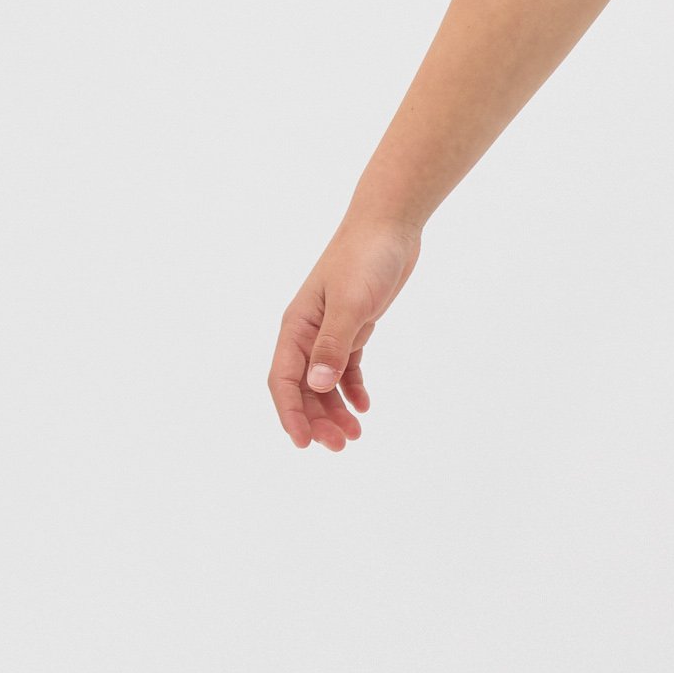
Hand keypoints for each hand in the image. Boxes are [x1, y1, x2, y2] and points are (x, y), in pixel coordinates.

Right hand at [267, 214, 421, 450]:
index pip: (283, 380)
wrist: (390, 226)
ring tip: (355, 435)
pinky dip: (353, 389)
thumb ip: (333, 345)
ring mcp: (329, 331)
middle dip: (317, 420)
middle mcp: (307, 332)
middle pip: (303, 388)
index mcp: (296, 326)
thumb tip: (317, 385)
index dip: (290, 414)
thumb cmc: (365, 258)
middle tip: (341, 446)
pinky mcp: (353, 327)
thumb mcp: (349, 303)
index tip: (304, 444)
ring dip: (335, 410)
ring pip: (324, 383)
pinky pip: (346, 368)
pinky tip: (365, 407)